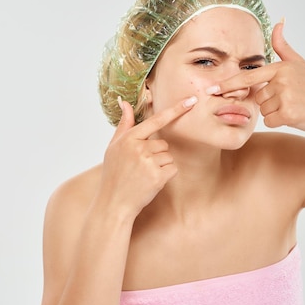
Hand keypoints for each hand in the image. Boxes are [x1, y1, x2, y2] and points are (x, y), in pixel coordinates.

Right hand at [98, 95, 197, 218]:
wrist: (113, 203)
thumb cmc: (114, 174)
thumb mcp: (113, 147)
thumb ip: (123, 124)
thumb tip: (125, 102)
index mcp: (128, 138)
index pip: (155, 120)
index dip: (175, 110)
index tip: (191, 101)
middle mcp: (139, 148)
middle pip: (163, 143)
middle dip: (156, 154)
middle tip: (140, 167)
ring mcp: (148, 162)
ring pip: (168, 156)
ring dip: (160, 165)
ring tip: (143, 175)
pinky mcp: (158, 176)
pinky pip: (172, 168)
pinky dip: (165, 175)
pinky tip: (151, 182)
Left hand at [208, 20, 304, 133]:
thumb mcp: (298, 62)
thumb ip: (283, 45)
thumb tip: (279, 20)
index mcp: (280, 67)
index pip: (248, 77)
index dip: (228, 84)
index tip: (212, 89)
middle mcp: (282, 80)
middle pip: (257, 97)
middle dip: (268, 101)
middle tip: (288, 99)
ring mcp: (286, 97)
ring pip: (262, 110)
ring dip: (274, 112)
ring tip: (292, 106)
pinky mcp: (288, 114)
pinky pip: (270, 120)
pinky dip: (279, 121)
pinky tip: (293, 116)